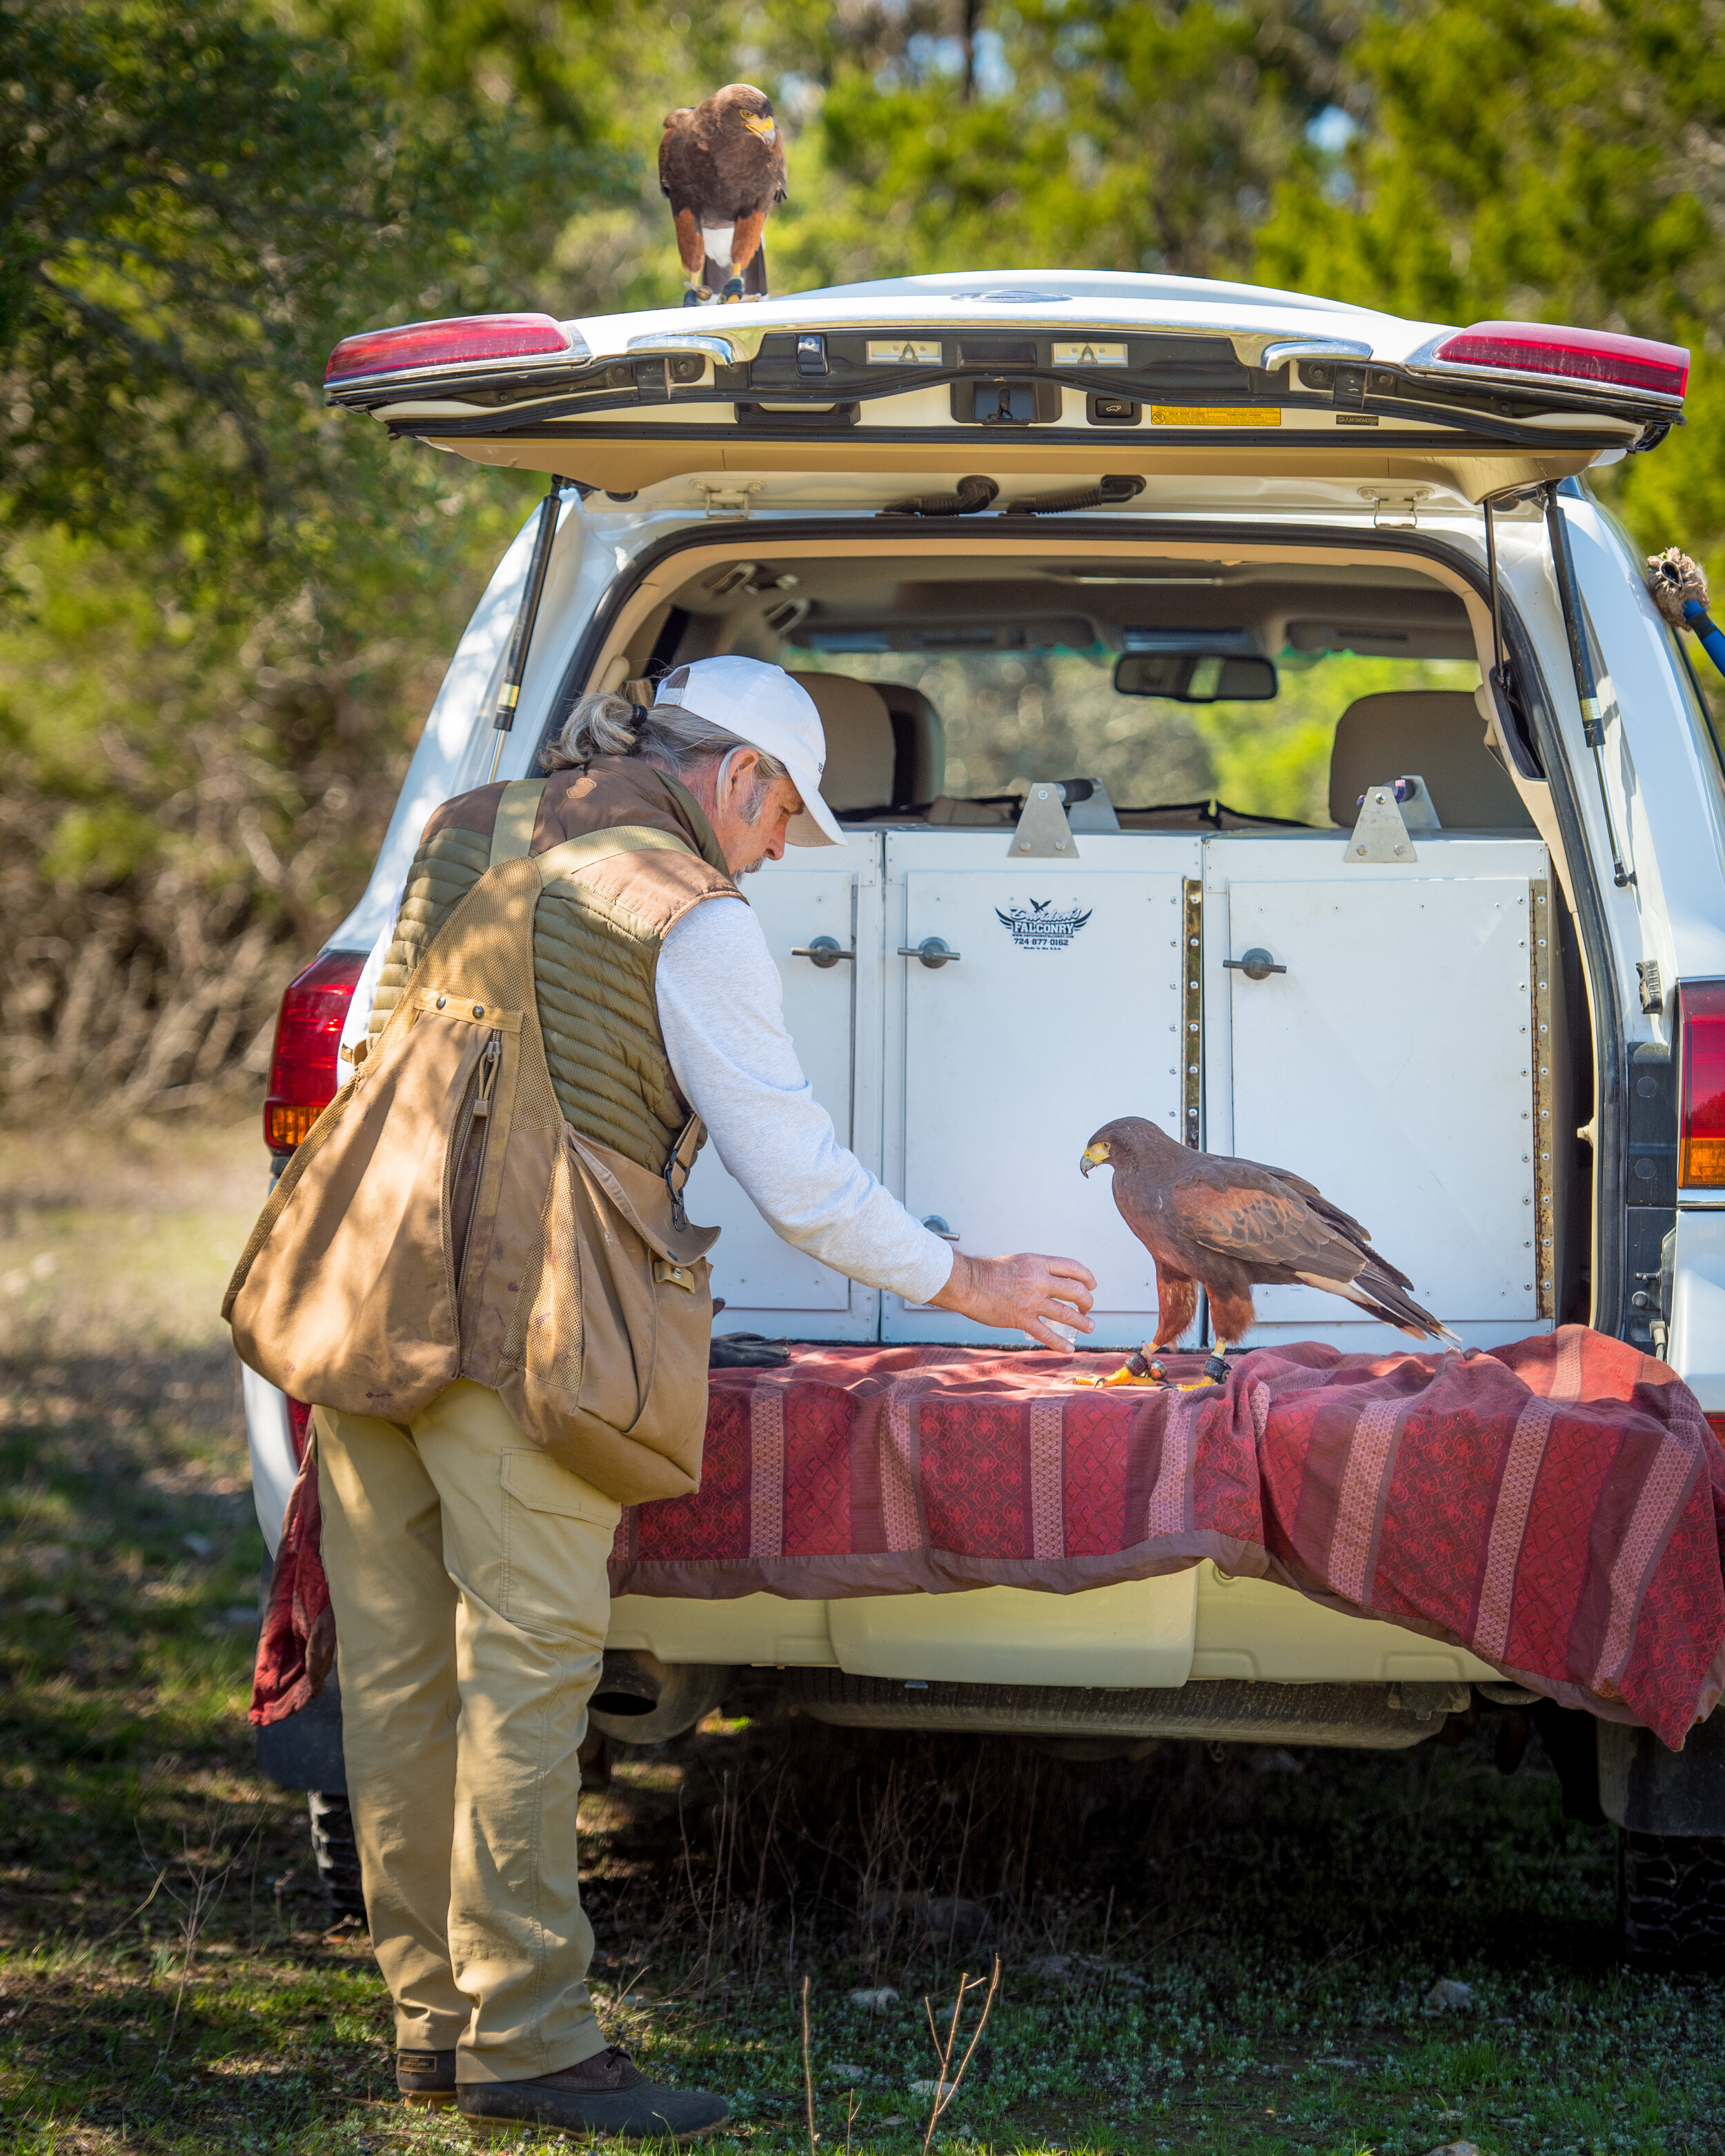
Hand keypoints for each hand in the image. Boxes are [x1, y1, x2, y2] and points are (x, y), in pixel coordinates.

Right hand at [928, 1250, 1096, 1350]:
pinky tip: (1069, 1348)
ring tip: (1089, 1327)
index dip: (1087, 1277)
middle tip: (1087, 1308)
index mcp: (1038, 1263)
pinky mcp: (1021, 1319)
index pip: (1073, 1268)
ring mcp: (1031, 1301)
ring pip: (1067, 1314)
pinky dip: (1060, 1343)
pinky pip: (1047, 1334)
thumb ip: (1036, 1270)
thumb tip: (1050, 1279)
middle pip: (1076, 1291)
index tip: (1092, 1285)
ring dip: (1082, 1322)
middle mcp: (1039, 1280)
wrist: (967, 1283)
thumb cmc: (987, 1272)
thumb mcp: (1018, 1261)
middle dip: (1087, 1301)